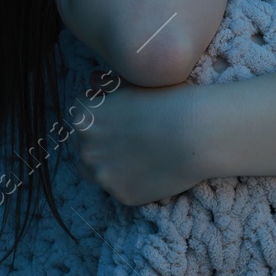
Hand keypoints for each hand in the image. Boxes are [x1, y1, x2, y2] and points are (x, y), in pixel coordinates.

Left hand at [75, 69, 207, 205]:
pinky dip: (129, 181)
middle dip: (98, 139)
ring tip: (132, 155)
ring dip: (106, 163)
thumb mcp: (133, 82)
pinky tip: (148, 169)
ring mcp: (102, 175)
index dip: (100, 111)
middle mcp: (85, 148)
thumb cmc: (168, 99)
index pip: (80, 113)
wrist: (195, 132)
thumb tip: (93, 80)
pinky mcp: (121, 195)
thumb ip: (107, 84)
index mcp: (83, 117)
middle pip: (82, 144)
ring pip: (92, 171)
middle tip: (126, 136)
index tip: (119, 113)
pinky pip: (118, 188)